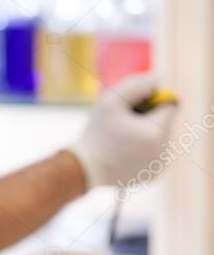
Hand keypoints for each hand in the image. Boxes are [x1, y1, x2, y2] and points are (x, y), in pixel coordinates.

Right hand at [68, 72, 177, 188]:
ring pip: (162, 136)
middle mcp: (164, 151)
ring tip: (122, 140)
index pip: (171, 104)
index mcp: (158, 132)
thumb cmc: (96, 134)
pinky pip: (156, 152)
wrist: (84, 170)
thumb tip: (158, 80)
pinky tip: (125, 153)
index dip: (152, 101)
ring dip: (147, 133)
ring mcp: (160, 165)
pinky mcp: (154, 174)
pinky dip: (145, 149)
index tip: (132, 109)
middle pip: (166, 121)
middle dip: (149, 118)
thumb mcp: (111, 100)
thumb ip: (137, 85)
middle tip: (123, 125)